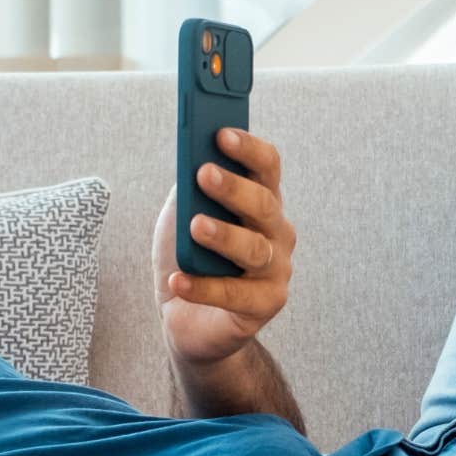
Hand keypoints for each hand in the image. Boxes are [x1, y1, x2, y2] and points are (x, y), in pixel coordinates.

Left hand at [151, 126, 296, 366]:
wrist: (188, 321)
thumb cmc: (189, 260)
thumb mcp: (182, 217)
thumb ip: (188, 191)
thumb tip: (190, 162)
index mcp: (261, 203)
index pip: (267, 168)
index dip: (249, 149)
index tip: (221, 134)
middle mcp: (276, 234)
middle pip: (264, 205)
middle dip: (235, 188)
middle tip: (204, 174)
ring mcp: (275, 271)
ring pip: (255, 250)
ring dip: (224, 236)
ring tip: (195, 226)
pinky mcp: (264, 306)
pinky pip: (235, 294)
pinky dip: (204, 287)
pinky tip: (179, 280)